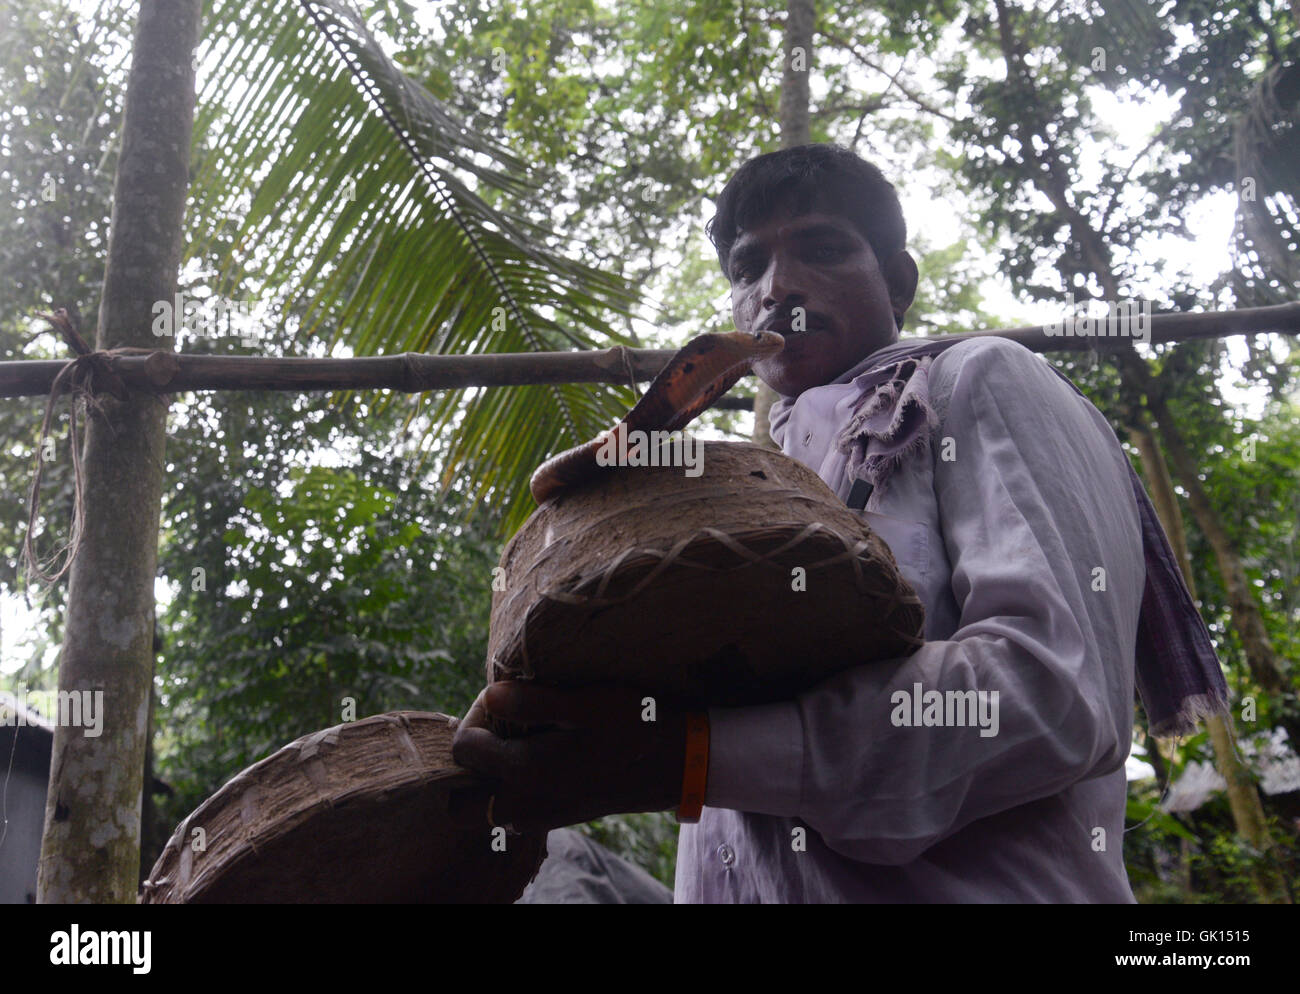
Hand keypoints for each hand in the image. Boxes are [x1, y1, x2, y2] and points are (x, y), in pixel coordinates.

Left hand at [449, 681, 687, 832]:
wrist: (679, 765)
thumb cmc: (635, 727)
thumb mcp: (587, 704)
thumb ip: (532, 701)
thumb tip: (489, 694)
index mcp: (526, 773)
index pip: (463, 750)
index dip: (474, 716)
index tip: (502, 695)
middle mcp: (526, 803)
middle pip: (462, 798)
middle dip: (470, 762)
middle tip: (497, 727)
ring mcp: (542, 816)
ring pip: (487, 808)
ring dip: (490, 777)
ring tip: (518, 738)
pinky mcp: (558, 817)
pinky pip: (513, 811)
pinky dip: (512, 787)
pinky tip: (541, 753)